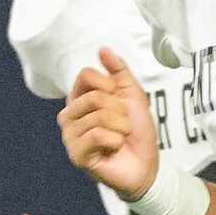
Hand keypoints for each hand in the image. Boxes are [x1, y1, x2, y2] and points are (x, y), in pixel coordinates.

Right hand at [59, 47, 159, 200]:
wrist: (145, 165)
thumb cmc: (137, 132)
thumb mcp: (132, 95)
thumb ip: (118, 71)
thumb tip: (103, 49)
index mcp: (80, 99)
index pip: (86, 75)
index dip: (110, 85)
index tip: (119, 100)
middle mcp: (70, 115)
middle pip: (94, 97)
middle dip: (119, 111)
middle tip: (122, 125)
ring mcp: (70, 136)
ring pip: (99, 117)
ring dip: (120, 128)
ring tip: (119, 138)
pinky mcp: (76, 155)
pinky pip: (98, 136)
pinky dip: (115, 142)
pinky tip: (113, 149)